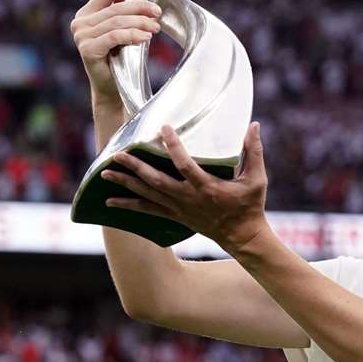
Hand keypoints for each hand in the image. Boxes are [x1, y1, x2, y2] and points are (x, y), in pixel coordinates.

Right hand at [70, 0, 161, 106]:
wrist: (112, 89)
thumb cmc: (118, 59)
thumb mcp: (121, 31)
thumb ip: (122, 12)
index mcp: (86, 14)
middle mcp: (80, 23)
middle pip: (116, 8)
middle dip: (140, 7)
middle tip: (157, 11)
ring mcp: (81, 36)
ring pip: (117, 22)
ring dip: (140, 23)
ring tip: (155, 27)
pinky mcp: (87, 49)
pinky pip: (115, 37)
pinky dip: (132, 35)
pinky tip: (146, 38)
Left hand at [102, 122, 270, 253]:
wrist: (242, 236)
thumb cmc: (250, 206)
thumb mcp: (257, 179)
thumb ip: (254, 152)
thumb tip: (254, 125)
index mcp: (206, 187)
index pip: (185, 165)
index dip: (173, 146)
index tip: (164, 128)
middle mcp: (188, 198)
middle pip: (156, 181)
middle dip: (135, 168)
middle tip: (117, 154)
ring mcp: (179, 208)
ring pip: (147, 194)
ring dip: (125, 184)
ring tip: (105, 172)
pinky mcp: (175, 215)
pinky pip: (148, 210)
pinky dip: (128, 205)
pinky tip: (110, 201)